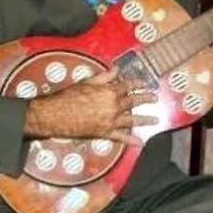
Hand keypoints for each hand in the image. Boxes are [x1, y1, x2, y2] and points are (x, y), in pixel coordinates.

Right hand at [23, 67, 157, 145]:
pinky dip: (131, 140)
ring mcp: (111, 120)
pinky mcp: (105, 133)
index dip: (138, 83)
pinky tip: (140, 142)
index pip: (128, 85)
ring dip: (145, 119)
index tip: (145, 82)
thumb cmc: (69, 96)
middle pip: (133, 101)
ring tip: (155, 119)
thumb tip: (116, 70)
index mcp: (109, 91)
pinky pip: (121, 137)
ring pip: (132, 119)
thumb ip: (104, 77)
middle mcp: (113, 106)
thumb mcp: (87, 82)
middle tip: (154, 97)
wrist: (56, 114)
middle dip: (145, 98)